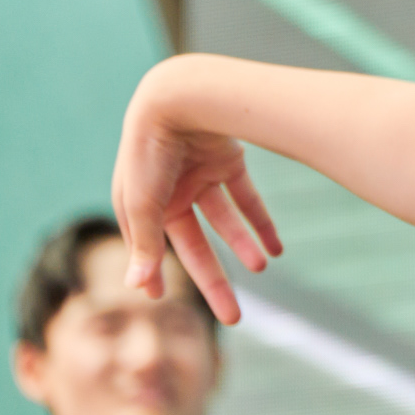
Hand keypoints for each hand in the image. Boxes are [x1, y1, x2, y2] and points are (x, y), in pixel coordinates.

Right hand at [112, 57, 282, 323]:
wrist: (182, 96)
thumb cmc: (151, 151)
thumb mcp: (143, 203)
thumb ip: (144, 245)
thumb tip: (138, 289)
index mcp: (141, 204)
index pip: (151, 249)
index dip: (159, 274)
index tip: (163, 300)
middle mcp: (170, 193)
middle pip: (195, 246)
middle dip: (214, 280)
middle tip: (233, 318)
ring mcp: (200, 177)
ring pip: (225, 222)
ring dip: (243, 246)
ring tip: (262, 267)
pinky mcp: (227, 162)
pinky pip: (247, 199)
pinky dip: (262, 222)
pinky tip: (276, 247)